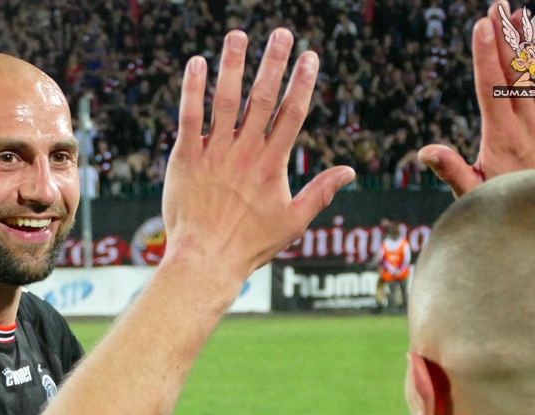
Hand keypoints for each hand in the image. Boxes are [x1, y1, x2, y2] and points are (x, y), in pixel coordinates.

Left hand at [161, 28, 354, 287]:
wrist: (205, 261)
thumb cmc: (248, 245)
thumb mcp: (292, 222)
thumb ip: (320, 193)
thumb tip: (349, 172)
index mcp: (272, 164)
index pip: (292, 114)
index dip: (302, 83)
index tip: (310, 57)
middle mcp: (244, 153)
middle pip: (262, 98)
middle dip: (273, 63)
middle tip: (281, 33)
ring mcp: (214, 153)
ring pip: (225, 100)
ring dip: (232, 65)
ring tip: (238, 35)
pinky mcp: (185, 159)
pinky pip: (189, 117)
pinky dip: (192, 90)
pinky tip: (196, 63)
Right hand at [418, 2, 534, 197]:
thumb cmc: (505, 210)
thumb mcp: (472, 195)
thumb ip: (451, 171)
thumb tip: (425, 152)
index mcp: (502, 139)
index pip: (492, 87)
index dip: (487, 55)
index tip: (482, 28)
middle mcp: (530, 127)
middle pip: (516, 73)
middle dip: (507, 37)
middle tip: (499, 7)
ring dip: (528, 45)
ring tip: (520, 17)